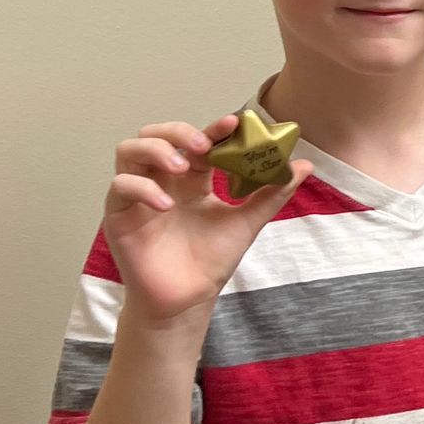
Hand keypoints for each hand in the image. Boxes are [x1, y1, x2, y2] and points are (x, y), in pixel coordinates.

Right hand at [103, 118, 310, 324]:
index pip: (197, 141)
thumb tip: (304, 165)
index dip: (212, 128)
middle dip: (178, 132)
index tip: (232, 123)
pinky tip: (167, 205)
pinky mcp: (119, 215)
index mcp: (191, 179)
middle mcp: (162, 180)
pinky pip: (120, 187)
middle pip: (155, 134)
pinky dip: (142, 188)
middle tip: (203, 145)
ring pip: (129, 150)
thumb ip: (272, 193)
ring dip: (156, 151)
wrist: (188, 300)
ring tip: (182, 167)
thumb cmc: (211, 261)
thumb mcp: (246, 222)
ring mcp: (138, 195)